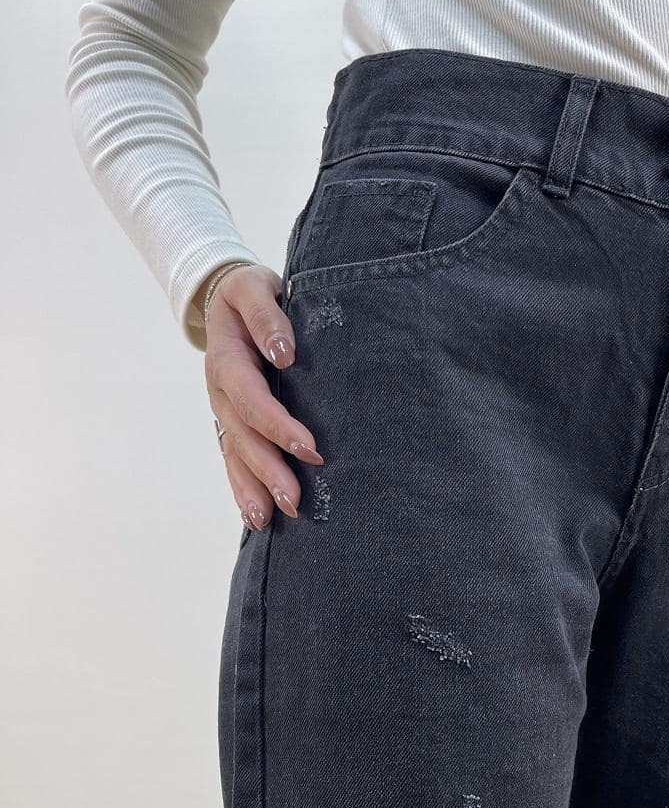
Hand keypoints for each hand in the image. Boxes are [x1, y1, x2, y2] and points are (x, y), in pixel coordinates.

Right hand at [201, 262, 322, 529]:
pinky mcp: (230, 421)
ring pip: (234, 454)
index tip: (309, 449)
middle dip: (268, 470)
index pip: (252, 397)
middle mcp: (220, 391)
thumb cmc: (250, 293)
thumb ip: (267, 316)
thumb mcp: (254, 287)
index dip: (277, 425)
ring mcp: (223, 409)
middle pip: (242, 436)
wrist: (225, 297)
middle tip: (295, 500)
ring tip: (269, 520)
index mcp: (227, 359)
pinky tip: (256, 517)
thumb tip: (284, 352)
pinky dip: (242, 488)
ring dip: (252, 488)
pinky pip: (232, 458)